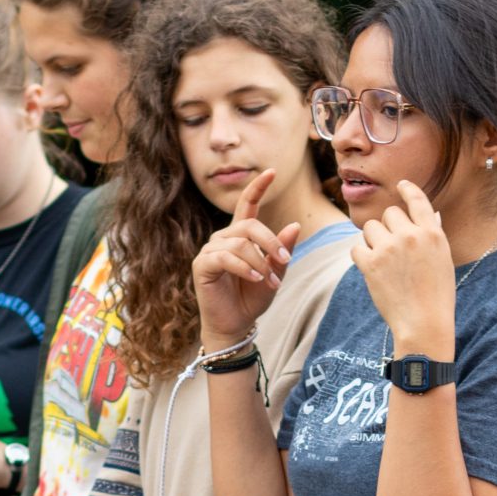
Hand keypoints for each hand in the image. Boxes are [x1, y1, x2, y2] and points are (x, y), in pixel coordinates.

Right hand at [192, 169, 299, 351]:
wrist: (235, 324)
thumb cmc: (252, 299)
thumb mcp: (274, 273)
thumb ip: (281, 251)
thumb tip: (294, 226)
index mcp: (240, 236)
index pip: (247, 204)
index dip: (258, 187)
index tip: (272, 171)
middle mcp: (223, 238)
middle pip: (249, 225)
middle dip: (271, 242)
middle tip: (284, 262)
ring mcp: (210, 250)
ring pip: (240, 242)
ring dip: (260, 261)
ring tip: (269, 281)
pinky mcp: (202, 265)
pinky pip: (226, 257)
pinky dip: (244, 267)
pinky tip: (255, 279)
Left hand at [352, 179, 456, 354]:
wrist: (424, 324)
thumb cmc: (436, 297)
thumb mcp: (443, 261)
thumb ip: (431, 237)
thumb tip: (426, 216)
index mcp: (432, 233)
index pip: (417, 201)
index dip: (408, 190)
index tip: (401, 184)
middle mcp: (411, 236)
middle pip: (389, 214)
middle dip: (388, 227)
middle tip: (392, 250)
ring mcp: (390, 249)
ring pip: (370, 228)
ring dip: (372, 241)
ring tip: (383, 262)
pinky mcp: (371, 264)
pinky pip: (356, 248)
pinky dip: (361, 258)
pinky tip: (371, 270)